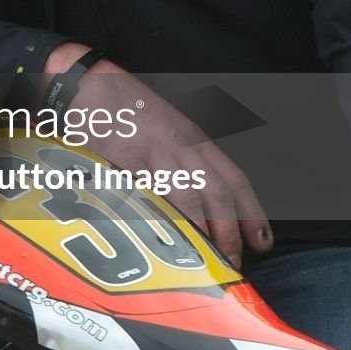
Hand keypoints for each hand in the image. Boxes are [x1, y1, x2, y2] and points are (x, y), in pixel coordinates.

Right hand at [51, 43, 271, 269]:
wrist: (88, 84)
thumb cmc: (124, 106)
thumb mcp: (166, 126)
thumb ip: (182, 158)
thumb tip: (199, 201)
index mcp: (194, 139)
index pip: (233, 180)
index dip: (251, 214)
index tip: (262, 243)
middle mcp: (180, 147)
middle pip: (216, 195)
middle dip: (227, 234)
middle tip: (230, 265)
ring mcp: (152, 154)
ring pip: (186, 200)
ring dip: (197, 235)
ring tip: (200, 264)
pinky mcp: (121, 162)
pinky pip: (144, 198)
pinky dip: (155, 224)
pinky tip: (159, 246)